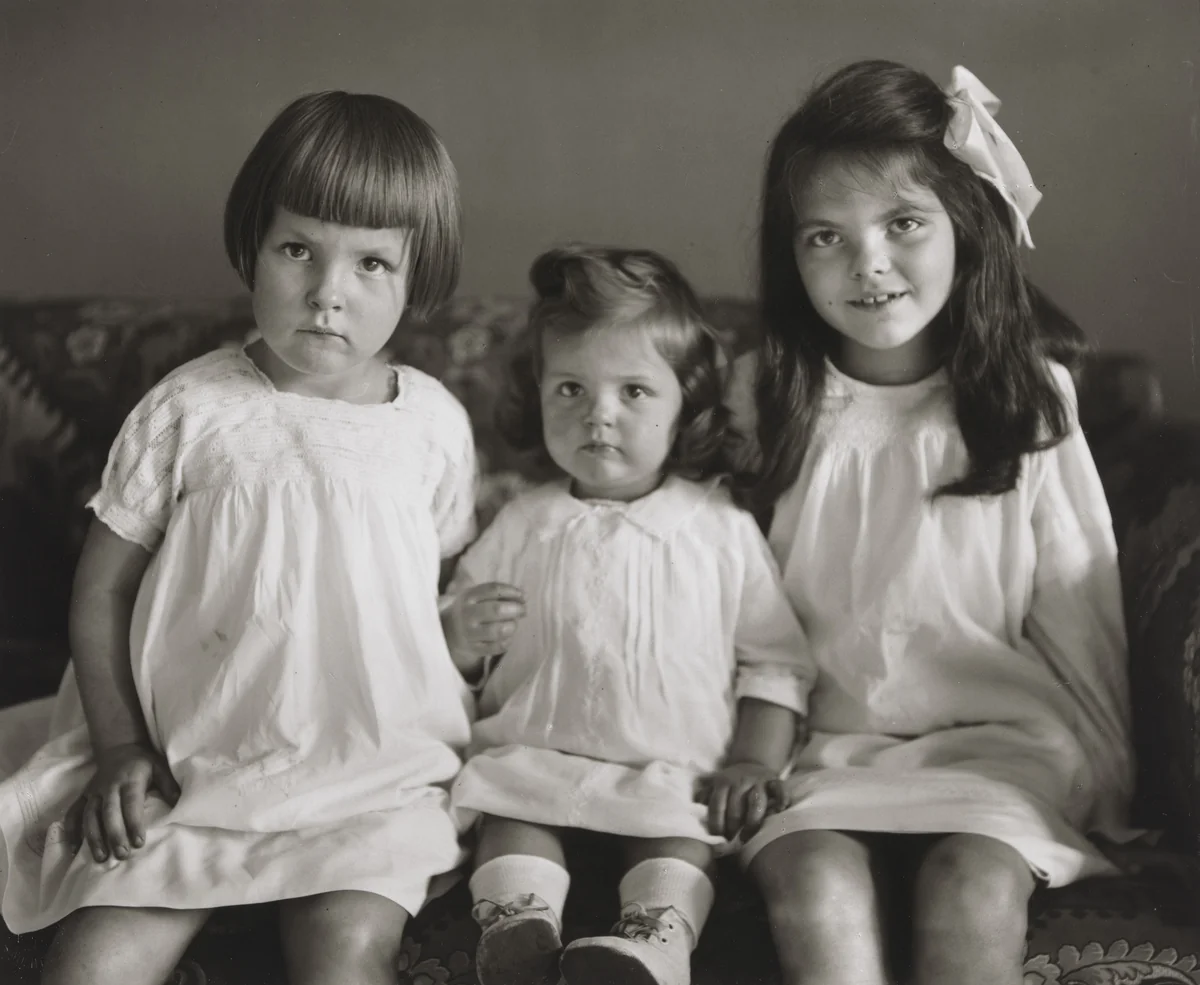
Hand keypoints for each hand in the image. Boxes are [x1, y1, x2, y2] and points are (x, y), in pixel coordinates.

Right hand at [64, 742, 179, 862]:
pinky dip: (71, 832)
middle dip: (114, 835)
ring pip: (89, 816)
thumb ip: (168, 785)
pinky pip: (73, 815)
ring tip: (101, 858)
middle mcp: (108, 788)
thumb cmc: (143, 763)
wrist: (119, 749)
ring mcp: (93, 793)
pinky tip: (73, 850)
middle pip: (109, 813)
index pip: (131, 803)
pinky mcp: (83, 797)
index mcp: (129, 781)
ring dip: (93, 838)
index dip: (134, 823)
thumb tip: (178, 803)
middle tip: (122, 855)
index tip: (139, 843)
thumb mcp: (159, 767)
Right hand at [443, 582, 525, 670]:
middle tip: (523, 610)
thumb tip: (524, 596)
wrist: (449, 631)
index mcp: (468, 597)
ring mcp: (469, 633)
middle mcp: (467, 614)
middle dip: (516, 609)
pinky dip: (507, 641)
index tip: (523, 596)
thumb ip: (500, 594)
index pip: (494, 589)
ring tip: (514, 624)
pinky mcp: (474, 649)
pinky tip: (508, 637)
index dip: (512, 592)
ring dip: (512, 626)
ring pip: (498, 630)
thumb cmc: (472, 609)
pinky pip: (497, 647)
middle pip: (497, 610)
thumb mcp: (478, 596)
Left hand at [698, 762, 781, 840]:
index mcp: (722, 782)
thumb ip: (704, 797)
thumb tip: (694, 813)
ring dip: (752, 822)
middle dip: (732, 828)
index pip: (717, 806)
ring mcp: (759, 781)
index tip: (718, 839)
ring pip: (756, 802)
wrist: (752, 764)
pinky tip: (779, 811)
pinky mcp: (775, 781)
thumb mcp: (714, 785)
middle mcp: (740, 781)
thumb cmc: (731, 782)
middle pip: (735, 808)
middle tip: (732, 842)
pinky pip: (780, 790)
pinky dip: (782, 800)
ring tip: (747, 837)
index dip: (716, 825)